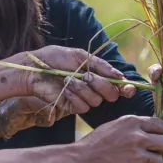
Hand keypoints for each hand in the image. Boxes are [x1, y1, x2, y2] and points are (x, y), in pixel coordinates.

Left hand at [5, 45, 135, 116]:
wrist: (35, 69)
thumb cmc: (55, 58)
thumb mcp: (80, 56)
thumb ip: (100, 65)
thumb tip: (119, 75)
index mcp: (98, 74)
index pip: (119, 85)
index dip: (126, 88)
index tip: (128, 88)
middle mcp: (94, 88)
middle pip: (111, 95)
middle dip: (102, 85)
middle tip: (87, 75)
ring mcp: (84, 98)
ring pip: (96, 101)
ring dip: (83, 88)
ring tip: (67, 78)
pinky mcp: (72, 107)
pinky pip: (82, 107)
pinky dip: (74, 96)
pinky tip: (64, 88)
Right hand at [70, 115, 162, 162]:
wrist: (78, 162)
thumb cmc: (94, 144)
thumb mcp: (113, 127)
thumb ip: (133, 127)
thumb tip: (152, 131)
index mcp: (132, 122)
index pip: (161, 125)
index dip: (162, 133)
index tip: (159, 138)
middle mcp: (137, 136)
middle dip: (159, 149)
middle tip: (150, 154)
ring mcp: (137, 155)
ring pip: (159, 161)